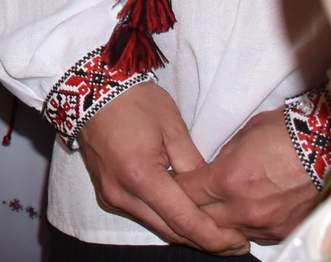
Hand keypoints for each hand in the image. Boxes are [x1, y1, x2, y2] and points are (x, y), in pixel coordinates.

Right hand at [75, 82, 249, 254]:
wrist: (90, 88)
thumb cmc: (133, 100)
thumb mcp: (173, 127)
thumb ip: (194, 165)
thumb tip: (213, 193)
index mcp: (140, 177)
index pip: (184, 220)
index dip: (214, 237)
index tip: (240, 243)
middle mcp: (122, 194)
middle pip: (171, 231)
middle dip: (205, 241)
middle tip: (236, 243)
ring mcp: (111, 196)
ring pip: (157, 227)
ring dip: (187, 232)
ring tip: (218, 234)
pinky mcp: (107, 194)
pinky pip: (142, 216)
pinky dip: (167, 220)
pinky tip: (187, 217)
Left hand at [174, 107, 319, 244]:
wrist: (329, 143)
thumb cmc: (285, 132)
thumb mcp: (243, 136)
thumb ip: (221, 159)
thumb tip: (209, 172)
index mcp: (228, 179)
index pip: (186, 194)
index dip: (175, 188)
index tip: (171, 183)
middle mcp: (244, 208)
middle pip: (201, 219)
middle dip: (191, 209)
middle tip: (185, 200)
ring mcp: (265, 224)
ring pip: (226, 232)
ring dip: (217, 222)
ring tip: (214, 209)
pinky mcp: (283, 231)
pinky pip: (253, 236)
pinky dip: (243, 227)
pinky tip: (242, 214)